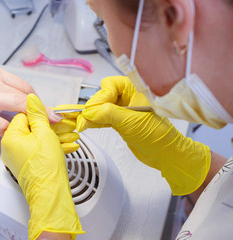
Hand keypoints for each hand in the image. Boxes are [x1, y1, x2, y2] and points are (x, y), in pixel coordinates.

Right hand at [0, 65, 61, 135]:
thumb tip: (19, 102)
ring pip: (18, 106)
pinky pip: (2, 125)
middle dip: (42, 109)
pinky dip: (13, 132)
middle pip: (25, 95)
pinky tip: (19, 138)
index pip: (24, 85)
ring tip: (44, 129)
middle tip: (54, 121)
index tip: (44, 110)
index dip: (38, 99)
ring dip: (34, 119)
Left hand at [1, 94, 83, 239]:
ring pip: (38, 139)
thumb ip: (38, 114)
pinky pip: (39, 150)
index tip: (51, 115)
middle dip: (51, 126)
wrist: (50, 194)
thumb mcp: (44, 134)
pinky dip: (52, 147)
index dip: (40, 114)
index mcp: (10, 137)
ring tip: (71, 136)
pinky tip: (67, 145)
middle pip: (31, 127)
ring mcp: (18, 156)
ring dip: (55, 137)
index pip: (23, 115)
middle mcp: (10, 147)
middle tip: (64, 125)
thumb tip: (31, 99)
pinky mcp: (27, 164)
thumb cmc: (45, 168)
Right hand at [77, 76, 210, 194]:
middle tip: (84, 119)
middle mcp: (129, 96)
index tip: (95, 109)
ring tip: (82, 124)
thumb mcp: (130, 122)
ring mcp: (123, 109)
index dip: (102, 95)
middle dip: (93, 107)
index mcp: (136, 89)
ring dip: (91, 115)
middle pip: (103, 96)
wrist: (164, 154)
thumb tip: (88, 112)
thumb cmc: (157, 135)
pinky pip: (102, 117)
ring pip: (101, 107)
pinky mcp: (119, 121)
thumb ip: (107, 114)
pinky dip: (94, 121)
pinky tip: (86, 125)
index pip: (111, 84)